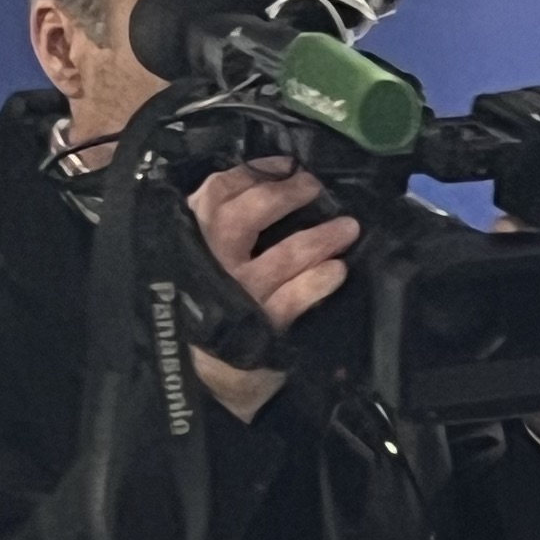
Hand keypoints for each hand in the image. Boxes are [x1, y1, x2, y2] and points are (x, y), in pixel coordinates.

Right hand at [185, 161, 361, 419]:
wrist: (207, 375)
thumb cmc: (212, 303)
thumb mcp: (204, 257)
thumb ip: (224, 221)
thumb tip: (273, 180)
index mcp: (191, 237)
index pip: (217, 191)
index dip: (254, 172)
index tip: (287, 165)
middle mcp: (209, 262)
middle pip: (244, 216)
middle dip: (284, 196)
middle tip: (315, 188)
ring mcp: (234, 294)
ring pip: (279, 257)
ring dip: (318, 238)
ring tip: (347, 228)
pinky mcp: (258, 327)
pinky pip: (292, 299)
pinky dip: (317, 282)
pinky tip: (338, 270)